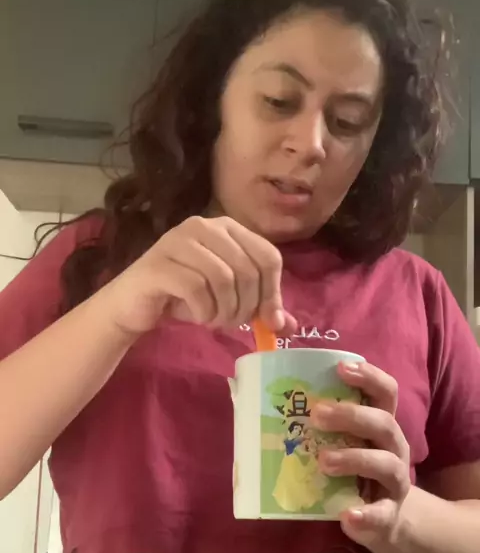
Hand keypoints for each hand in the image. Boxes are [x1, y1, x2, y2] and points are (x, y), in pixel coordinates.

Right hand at [103, 215, 296, 336]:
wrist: (133, 306)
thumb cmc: (182, 298)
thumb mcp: (228, 300)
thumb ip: (259, 308)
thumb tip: (287, 326)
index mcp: (226, 227)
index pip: (269, 256)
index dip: (272, 292)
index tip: (266, 319)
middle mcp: (203, 226)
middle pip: (248, 269)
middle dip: (246, 306)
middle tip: (233, 323)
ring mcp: (178, 241)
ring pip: (224, 279)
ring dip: (225, 311)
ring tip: (215, 321)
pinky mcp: (159, 263)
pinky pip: (197, 289)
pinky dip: (204, 312)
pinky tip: (199, 318)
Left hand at [312, 361, 410, 550]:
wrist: (379, 517)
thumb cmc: (350, 468)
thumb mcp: (338, 441)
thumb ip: (311, 422)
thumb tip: (250, 397)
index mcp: (380, 423)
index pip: (385, 392)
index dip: (368, 376)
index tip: (341, 368)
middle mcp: (393, 447)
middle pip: (384, 423)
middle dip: (351, 416)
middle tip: (317, 415)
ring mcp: (394, 481)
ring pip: (385, 464)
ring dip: (354, 459)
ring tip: (323, 461)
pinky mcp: (389, 514)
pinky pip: (382, 513)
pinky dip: (365, 515)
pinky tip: (346, 516)